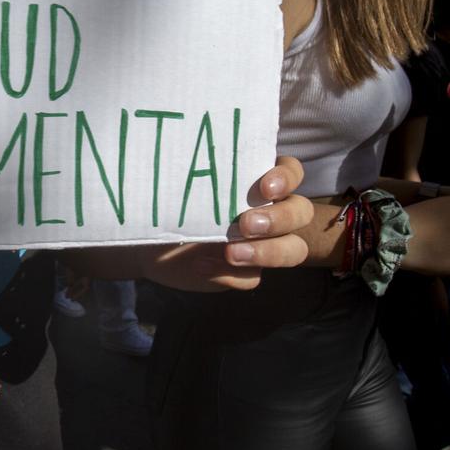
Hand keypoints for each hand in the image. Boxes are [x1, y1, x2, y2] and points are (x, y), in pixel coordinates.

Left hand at [138, 157, 312, 291]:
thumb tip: (203, 179)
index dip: (286, 178)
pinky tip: (202, 265)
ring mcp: (262, 244)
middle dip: (280, 219)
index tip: (264, 188)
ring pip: (294, 249)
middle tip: (246, 224)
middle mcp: (270, 211)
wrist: (148, 243)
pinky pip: (253, 278)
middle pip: (301, 212)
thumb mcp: (184, 189)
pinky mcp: (246, 273)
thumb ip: (202, 186)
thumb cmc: (172, 204)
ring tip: (231, 253)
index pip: (293, 172)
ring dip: (268, 252)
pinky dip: (231, 274)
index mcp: (261, 182)